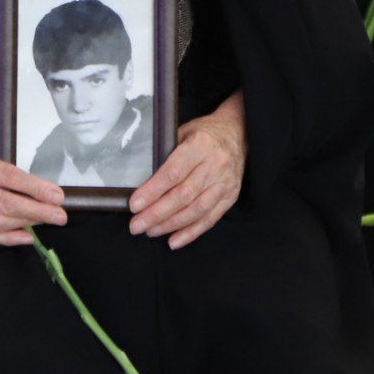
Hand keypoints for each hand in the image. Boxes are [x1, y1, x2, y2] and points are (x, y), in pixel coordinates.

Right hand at [0, 149, 66, 246]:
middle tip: (60, 215)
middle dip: (37, 210)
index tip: (56, 195)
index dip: (35, 187)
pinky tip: (27, 237)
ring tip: (47, 221)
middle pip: (7, 203)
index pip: (9, 177)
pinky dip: (8, 238)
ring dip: (26, 223)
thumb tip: (32, 186)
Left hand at [129, 92, 244, 248]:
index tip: (135, 204)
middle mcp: (215, 165)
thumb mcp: (183, 132)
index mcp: (200, 145)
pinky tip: (174, 240)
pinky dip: (191, 232)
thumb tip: (142, 179)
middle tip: (137, 224)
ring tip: (150, 231)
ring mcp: (225, 183)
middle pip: (183, 195)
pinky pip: (210, 219)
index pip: (173, 173)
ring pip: (196, 210)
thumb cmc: (205, 133)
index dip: (152, 191)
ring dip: (171, 225)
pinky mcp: (231, 197)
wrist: (238, 133)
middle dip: (157, 213)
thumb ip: (166, 153)